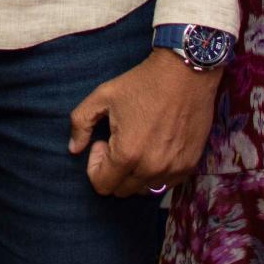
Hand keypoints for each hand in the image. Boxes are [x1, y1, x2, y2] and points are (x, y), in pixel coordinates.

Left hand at [68, 50, 221, 196]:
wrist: (185, 73)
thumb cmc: (141, 83)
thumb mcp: (102, 96)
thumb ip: (81, 123)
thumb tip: (73, 149)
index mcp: (127, 154)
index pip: (102, 186)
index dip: (95, 165)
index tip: (103, 143)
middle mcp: (151, 168)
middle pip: (122, 190)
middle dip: (113, 171)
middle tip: (119, 142)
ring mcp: (173, 169)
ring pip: (144, 189)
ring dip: (135, 174)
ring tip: (138, 144)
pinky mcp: (190, 166)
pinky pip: (165, 184)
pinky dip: (155, 172)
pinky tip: (155, 146)